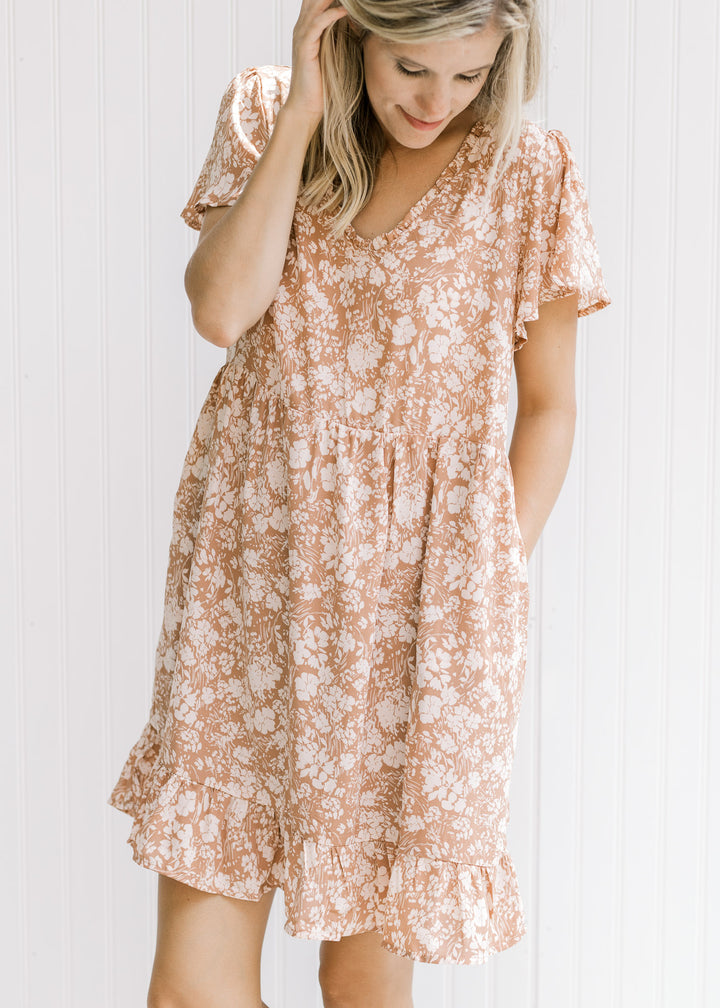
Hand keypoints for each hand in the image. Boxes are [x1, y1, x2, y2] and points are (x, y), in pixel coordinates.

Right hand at [284, 0, 347, 130]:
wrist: (306, 106)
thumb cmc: (322, 85)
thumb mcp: (333, 56)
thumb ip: (339, 38)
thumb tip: (359, 29)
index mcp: (308, 28)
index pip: (316, 0)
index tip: (353, 0)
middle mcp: (302, 28)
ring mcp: (301, 36)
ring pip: (315, 5)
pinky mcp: (304, 47)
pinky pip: (317, 24)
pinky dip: (331, 14)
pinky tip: (345, 11)